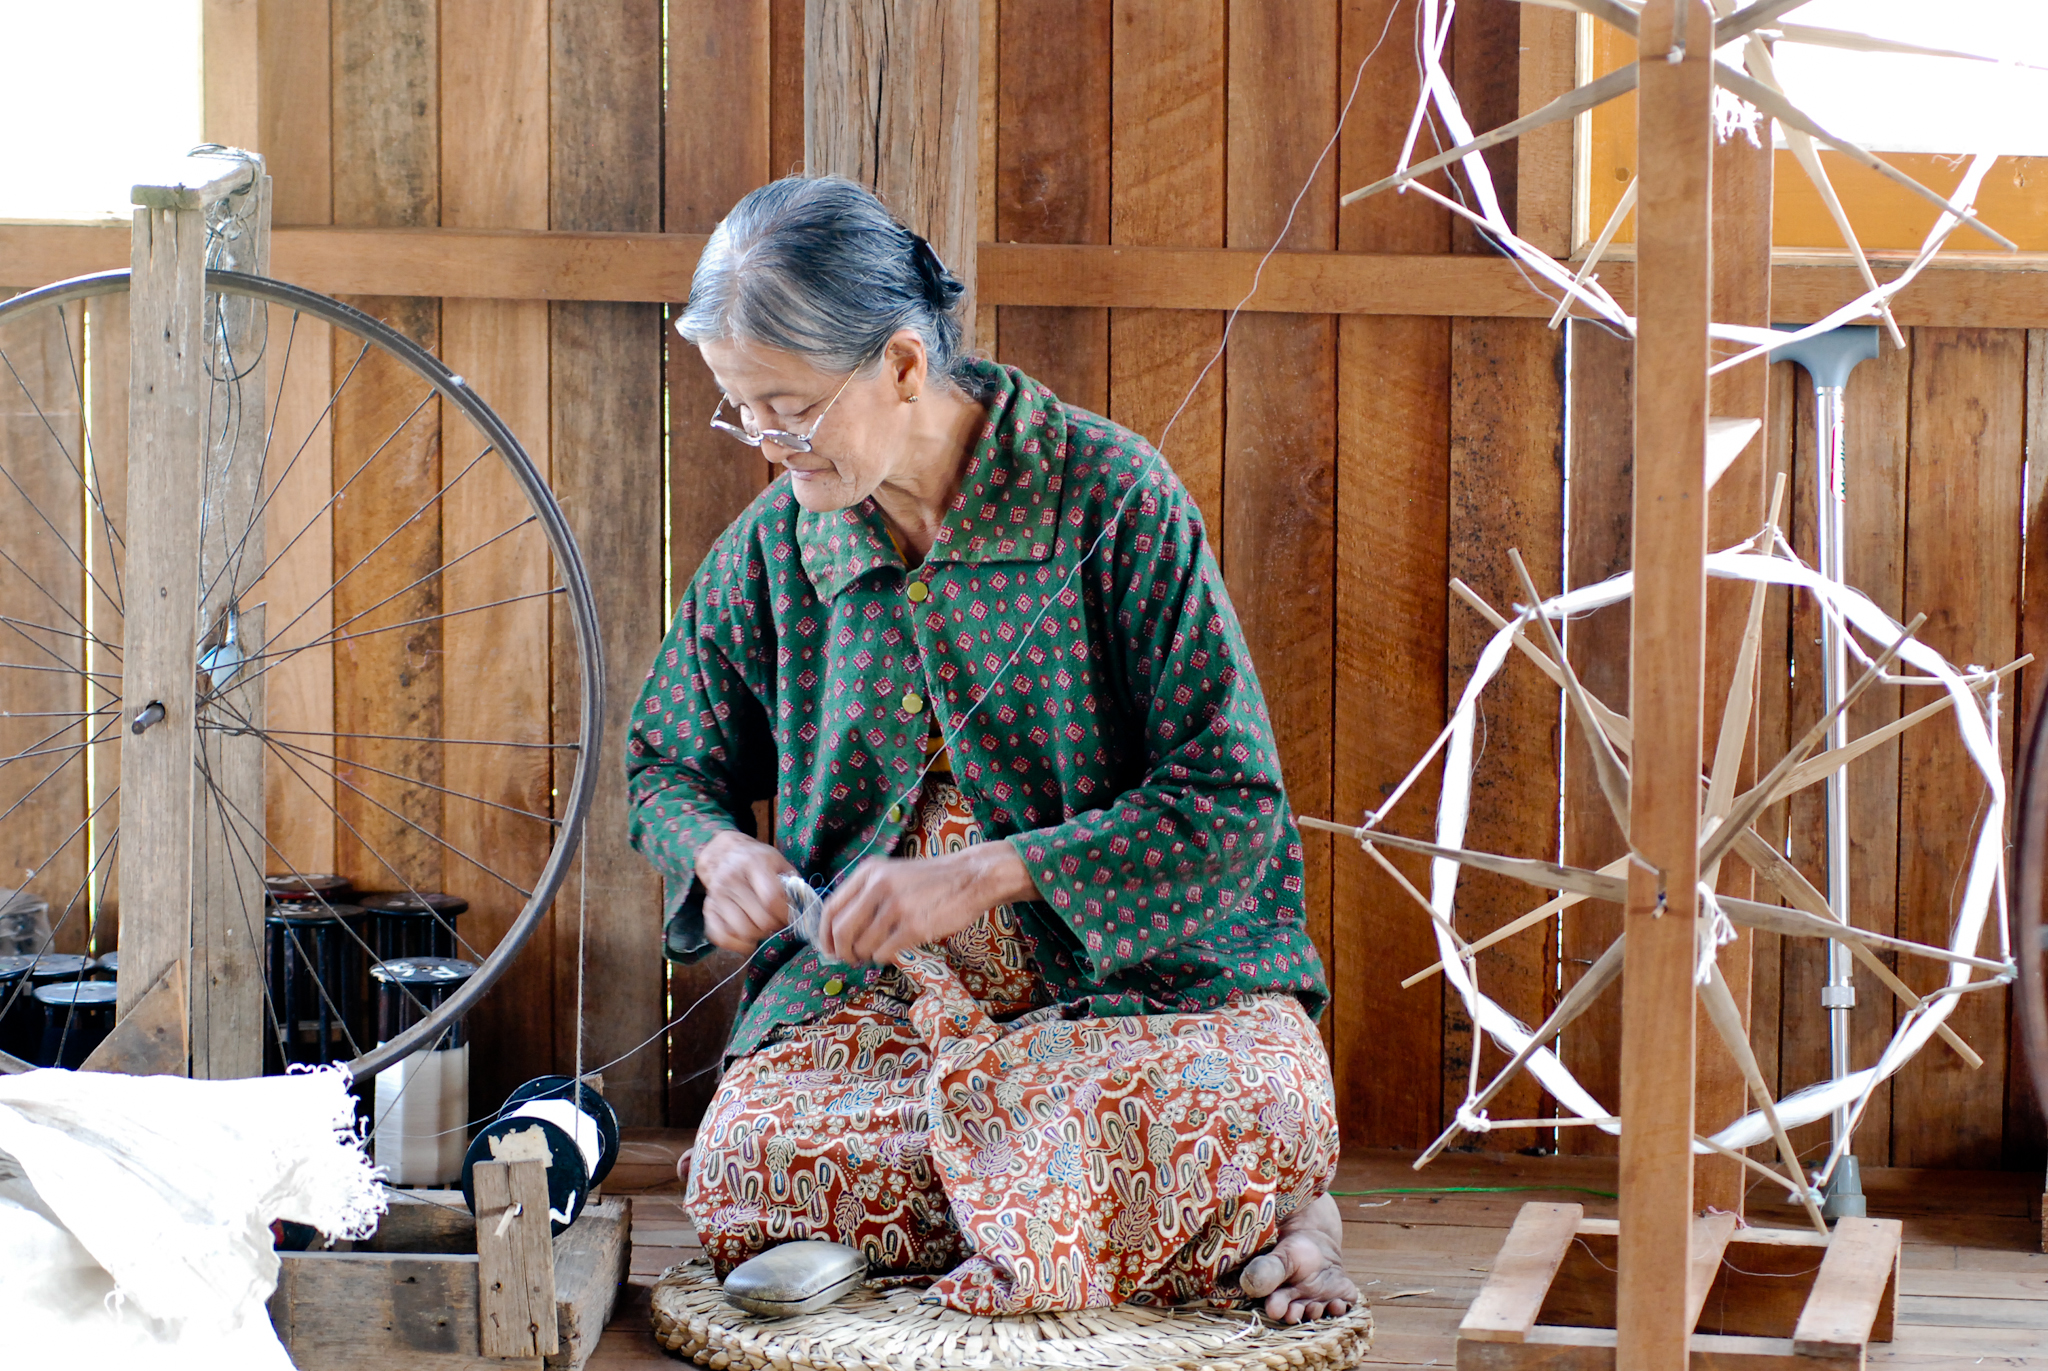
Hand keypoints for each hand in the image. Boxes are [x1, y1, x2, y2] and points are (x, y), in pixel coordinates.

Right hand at [695, 830, 796, 952]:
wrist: (721, 853)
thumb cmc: (756, 859)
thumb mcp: (778, 861)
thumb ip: (793, 883)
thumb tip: (803, 908)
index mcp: (754, 864)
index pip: (772, 898)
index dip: (785, 914)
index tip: (791, 917)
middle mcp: (732, 879)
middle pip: (759, 919)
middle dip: (774, 927)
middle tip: (778, 923)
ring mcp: (717, 895)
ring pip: (742, 931)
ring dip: (758, 935)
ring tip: (763, 927)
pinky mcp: (708, 909)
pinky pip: (720, 936)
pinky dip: (736, 944)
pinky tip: (747, 939)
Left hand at [817, 840, 1039, 966]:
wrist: (971, 877)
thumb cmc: (931, 880)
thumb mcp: (892, 874)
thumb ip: (866, 895)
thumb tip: (840, 932)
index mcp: (868, 872)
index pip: (830, 908)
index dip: (825, 934)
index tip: (829, 948)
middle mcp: (878, 887)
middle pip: (841, 931)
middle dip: (842, 952)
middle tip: (851, 959)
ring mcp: (896, 907)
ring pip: (863, 946)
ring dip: (867, 956)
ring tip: (880, 951)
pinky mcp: (913, 927)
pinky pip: (884, 953)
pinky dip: (885, 958)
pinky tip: (895, 950)